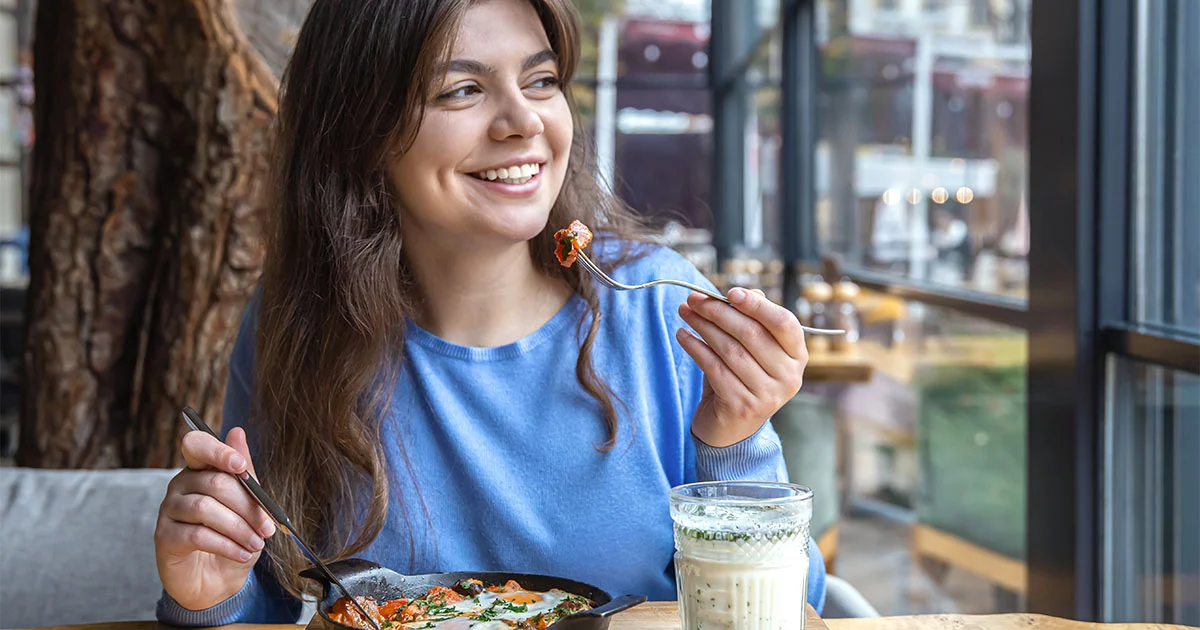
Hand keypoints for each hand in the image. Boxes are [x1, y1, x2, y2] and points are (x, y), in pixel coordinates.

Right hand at [154, 427, 276, 610]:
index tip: (241, 466)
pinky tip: (242, 554)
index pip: (198, 445)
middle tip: (268, 527)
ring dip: (239, 528)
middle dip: (247, 506)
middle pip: (214, 483)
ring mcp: (168, 510)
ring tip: (257, 543)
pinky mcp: (164, 536)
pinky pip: (197, 535)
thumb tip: (237, 432)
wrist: (217, 580)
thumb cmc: (234, 537)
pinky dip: (226, 545)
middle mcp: (180, 484)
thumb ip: (244, 473)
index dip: (218, 452)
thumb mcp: (247, 505)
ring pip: (206, 509)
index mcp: (200, 469)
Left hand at [676, 287, 807, 447]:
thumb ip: (753, 321)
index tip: (731, 292)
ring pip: (730, 350)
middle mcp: (788, 377)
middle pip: (752, 334)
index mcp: (797, 356)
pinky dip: (695, 348)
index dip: (758, 305)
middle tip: (694, 299)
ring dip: (703, 327)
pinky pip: (714, 368)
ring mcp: (767, 395)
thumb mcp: (752, 350)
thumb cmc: (741, 379)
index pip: (784, 323)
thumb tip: (748, 293)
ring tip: (685, 312)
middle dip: (719, 311)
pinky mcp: (741, 406)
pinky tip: (682, 336)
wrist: (730, 429)